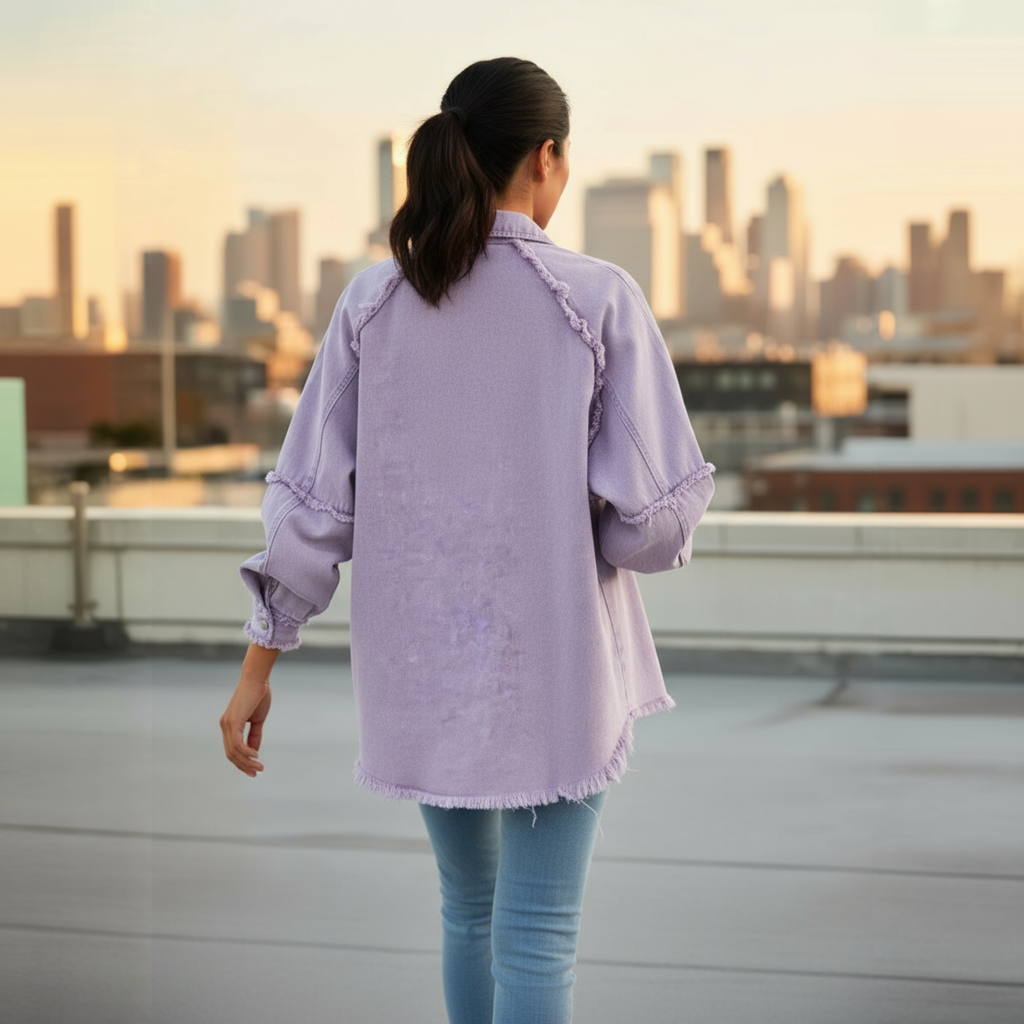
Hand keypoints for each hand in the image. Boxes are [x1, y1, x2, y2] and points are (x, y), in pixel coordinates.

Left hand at [220, 643, 278, 776]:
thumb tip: (254, 752)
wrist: (257, 679)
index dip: (242, 762)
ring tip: (259, 767)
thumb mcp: (257, 720)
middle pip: (231, 754)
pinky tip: (255, 756)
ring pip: (233, 752)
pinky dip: (246, 752)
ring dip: (246, 762)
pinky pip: (237, 744)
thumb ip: (254, 735)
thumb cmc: (258, 695)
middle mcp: (225, 726)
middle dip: (244, 766)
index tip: (254, 770)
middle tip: (257, 773)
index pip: (232, 749)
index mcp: (230, 725)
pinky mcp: (233, 722)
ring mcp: (227, 725)